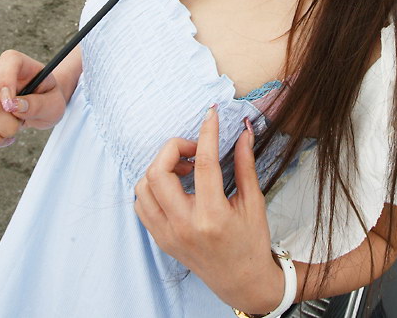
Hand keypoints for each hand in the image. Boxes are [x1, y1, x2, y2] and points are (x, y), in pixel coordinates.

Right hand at [0, 49, 67, 167]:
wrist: (43, 105)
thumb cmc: (49, 100)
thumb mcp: (54, 103)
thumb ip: (37, 104)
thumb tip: (13, 105)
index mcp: (20, 66)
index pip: (9, 62)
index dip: (6, 82)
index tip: (11, 105)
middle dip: (8, 125)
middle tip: (22, 124)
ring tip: (10, 136)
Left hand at [134, 105, 284, 314]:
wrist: (242, 282)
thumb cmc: (251, 241)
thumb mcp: (254, 201)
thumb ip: (245, 163)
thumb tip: (244, 131)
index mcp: (212, 216)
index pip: (203, 163)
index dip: (207, 132)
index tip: (211, 115)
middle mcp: (184, 226)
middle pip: (159, 172)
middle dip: (175, 148)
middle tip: (196, 150)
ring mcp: (168, 235)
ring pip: (143, 186)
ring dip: (161, 167)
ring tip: (186, 169)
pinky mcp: (160, 240)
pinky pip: (141, 204)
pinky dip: (153, 187)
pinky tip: (175, 185)